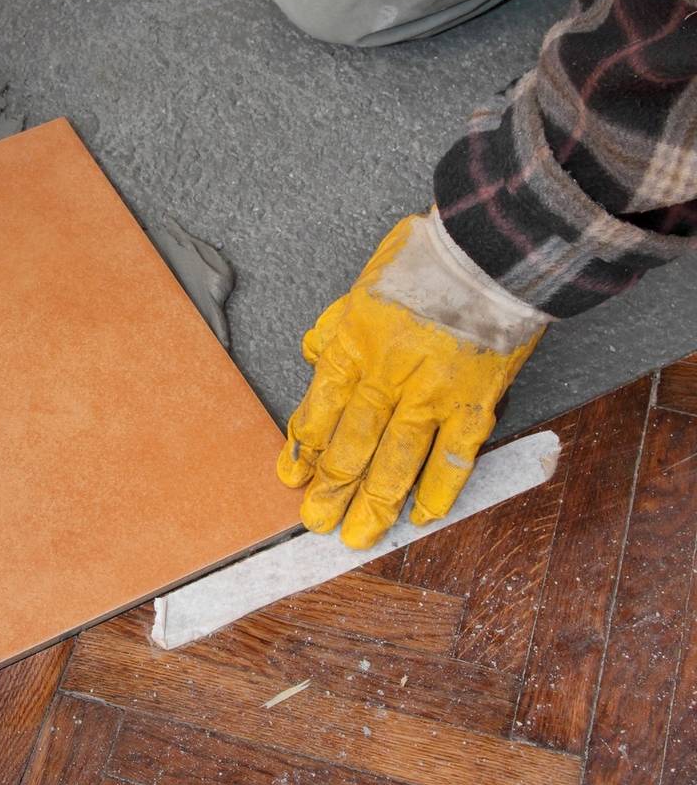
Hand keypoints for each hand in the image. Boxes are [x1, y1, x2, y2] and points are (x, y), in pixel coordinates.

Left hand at [277, 211, 548, 547]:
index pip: (318, 411)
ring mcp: (431, 394)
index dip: (304, 449)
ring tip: (359, 536)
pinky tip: (424, 516)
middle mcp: (385, 376)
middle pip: (350, 445)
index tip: (293, 476)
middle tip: (315, 522)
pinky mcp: (475, 402)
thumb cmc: (426, 259)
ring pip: (395, 461)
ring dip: (374, 503)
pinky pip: (454, 457)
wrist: (491, 249)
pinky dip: (439, 490)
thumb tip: (314, 354)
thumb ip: (336, 325)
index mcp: (353, 346)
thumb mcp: (362, 283)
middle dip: (331, 489)